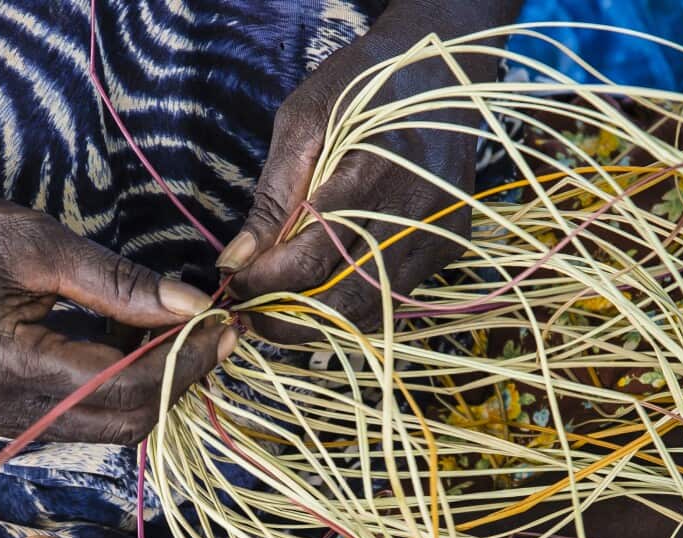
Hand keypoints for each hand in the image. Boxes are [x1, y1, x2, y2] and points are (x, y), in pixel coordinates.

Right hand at [0, 184, 236, 443]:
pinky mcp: (7, 418)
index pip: (124, 384)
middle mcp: (9, 414)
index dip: (184, 360)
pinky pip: (83, 415)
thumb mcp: (38, 244)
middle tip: (216, 331)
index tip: (225, 325)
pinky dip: (121, 386)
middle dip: (178, 378)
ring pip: (108, 424)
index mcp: (11, 368)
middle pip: (124, 420)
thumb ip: (118, 282)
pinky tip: (140, 345)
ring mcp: (5, 424)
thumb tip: (192, 304)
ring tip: (184, 333)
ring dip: (153, 385)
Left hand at [217, 4, 509, 343]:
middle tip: (249, 313)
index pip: (310, 257)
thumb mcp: (302, 122)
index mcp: (373, 173)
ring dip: (319, 321)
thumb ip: (273, 196)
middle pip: (344, 298)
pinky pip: (394, 297)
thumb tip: (237, 259)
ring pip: (372, 309)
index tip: (233, 283)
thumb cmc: (361, 88)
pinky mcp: (450, 247)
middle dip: (287, 317)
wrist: (441, 71)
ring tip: (278, 309)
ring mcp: (439, 235)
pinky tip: (322, 292)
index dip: (264, 282)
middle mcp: (416, 212)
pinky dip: (353, 306)